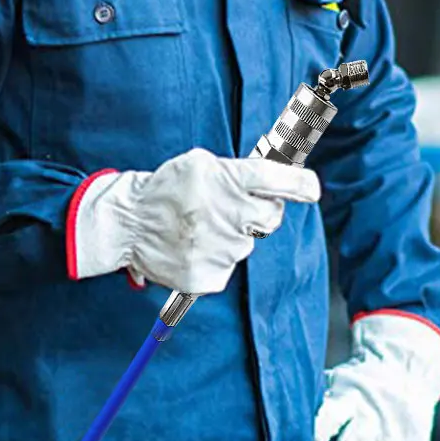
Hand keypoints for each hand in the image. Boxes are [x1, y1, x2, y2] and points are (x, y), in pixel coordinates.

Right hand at [67, 147, 320, 293]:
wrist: (129, 223)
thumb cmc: (167, 190)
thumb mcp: (200, 165)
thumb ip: (239, 172)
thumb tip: (277, 181)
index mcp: (227, 180)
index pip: (277, 180)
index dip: (299, 184)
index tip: (311, 187)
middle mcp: (228, 214)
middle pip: (272, 216)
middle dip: (262, 211)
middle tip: (236, 207)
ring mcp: (220, 248)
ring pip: (247, 243)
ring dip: (232, 235)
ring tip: (201, 227)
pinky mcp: (209, 275)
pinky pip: (228, 266)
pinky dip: (215, 258)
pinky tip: (194, 246)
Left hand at [314, 313, 439, 440]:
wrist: (406, 378)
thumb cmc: (355, 388)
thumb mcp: (335, 383)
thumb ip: (314, 407)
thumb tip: (273, 427)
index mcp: (350, 396)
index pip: (335, 409)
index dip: (325, 422)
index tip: (316, 437)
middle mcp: (372, 417)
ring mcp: (392, 440)